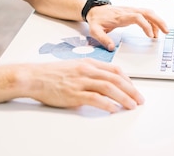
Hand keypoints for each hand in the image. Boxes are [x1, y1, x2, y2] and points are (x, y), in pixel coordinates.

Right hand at [25, 59, 143, 112]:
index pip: (115, 70)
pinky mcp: (74, 93)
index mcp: (88, 63)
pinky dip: (106, 104)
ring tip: (131, 105)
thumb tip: (105, 83)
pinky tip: (113, 109)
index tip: (134, 89)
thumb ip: (90, 73)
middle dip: (131, 90)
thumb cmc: (52, 74)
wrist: (34, 77)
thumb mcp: (75, 67)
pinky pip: (94, 98)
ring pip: (108, 87)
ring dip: (123, 97)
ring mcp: (80, 81)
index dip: (128, 80)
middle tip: (139, 99)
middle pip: (115, 79)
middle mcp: (87, 70)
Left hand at [85, 5, 168, 50]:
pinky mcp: (132, 12)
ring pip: (149, 12)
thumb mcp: (95, 30)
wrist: (95, 10)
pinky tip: (155, 31)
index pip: (137, 17)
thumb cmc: (96, 20)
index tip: (150, 35)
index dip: (146, 25)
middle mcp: (128, 11)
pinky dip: (153, 21)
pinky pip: (146, 14)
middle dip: (158, 21)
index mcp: (120, 16)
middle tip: (166, 31)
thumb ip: (103, 39)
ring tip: (163, 33)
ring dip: (158, 21)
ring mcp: (131, 10)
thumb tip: (111, 48)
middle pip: (147, 12)